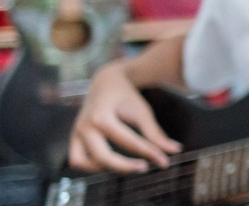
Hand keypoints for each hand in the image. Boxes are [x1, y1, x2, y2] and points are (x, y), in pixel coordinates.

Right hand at [67, 62, 181, 172]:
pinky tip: (110, 164)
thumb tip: (175, 151)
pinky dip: (90, 166)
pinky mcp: (74, 137)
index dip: (148, 153)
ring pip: (83, 161)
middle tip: (146, 168)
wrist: (105, 81)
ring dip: (104, 168)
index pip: (128, 141)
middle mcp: (85, 125)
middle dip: (125, 166)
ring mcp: (76, 132)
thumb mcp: (142, 111)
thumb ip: (155, 133)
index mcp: (102, 115)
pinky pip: (76, 160)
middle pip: (102, 156)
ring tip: (126, 164)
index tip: (164, 162)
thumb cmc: (126, 96)